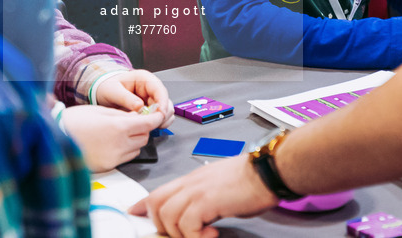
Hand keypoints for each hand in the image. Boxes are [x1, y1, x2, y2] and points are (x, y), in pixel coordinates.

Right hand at [60, 105, 162, 171]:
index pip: (148, 124)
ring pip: (137, 149)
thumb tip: (138, 116)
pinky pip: (125, 158)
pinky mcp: (108, 166)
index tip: (159, 114)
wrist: (56, 139)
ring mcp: (114, 158)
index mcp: (119, 127)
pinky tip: (110, 143)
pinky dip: (124, 150)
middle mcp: (119, 144)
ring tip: (118, 133)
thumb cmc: (75, 121)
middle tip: (132, 121)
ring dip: (134, 140)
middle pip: (144, 137)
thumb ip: (122, 114)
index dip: (156, 118)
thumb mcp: (100, 110)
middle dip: (142, 129)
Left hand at [95, 69, 174, 127]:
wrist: (103, 91)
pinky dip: (157, 123)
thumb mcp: (113, 91)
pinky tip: (148, 126)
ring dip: (161, 120)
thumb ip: (125, 98)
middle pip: (166, 102)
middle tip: (153, 123)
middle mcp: (151, 88)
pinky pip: (160, 117)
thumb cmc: (108, 86)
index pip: (160, 89)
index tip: (160, 114)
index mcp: (144, 79)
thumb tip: (139, 107)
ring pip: (166, 110)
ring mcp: (152, 99)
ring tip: (149, 126)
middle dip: (162, 114)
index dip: (163, 102)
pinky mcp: (150, 109)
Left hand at [128, 154, 277, 237]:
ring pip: (166, 215)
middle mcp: (190, 183)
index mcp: (191, 179)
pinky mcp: (207, 201)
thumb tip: (198, 214)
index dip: (143, 204)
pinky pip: (186, 225)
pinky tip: (212, 233)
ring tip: (202, 236)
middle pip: (156, 203)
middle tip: (181, 235)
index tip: (134, 212)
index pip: (159, 190)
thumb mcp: (218, 186)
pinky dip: (196, 236)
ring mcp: (197, 191)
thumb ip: (203, 197)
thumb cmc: (250, 179)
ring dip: (180, 233)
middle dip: (161, 225)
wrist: (267, 170)